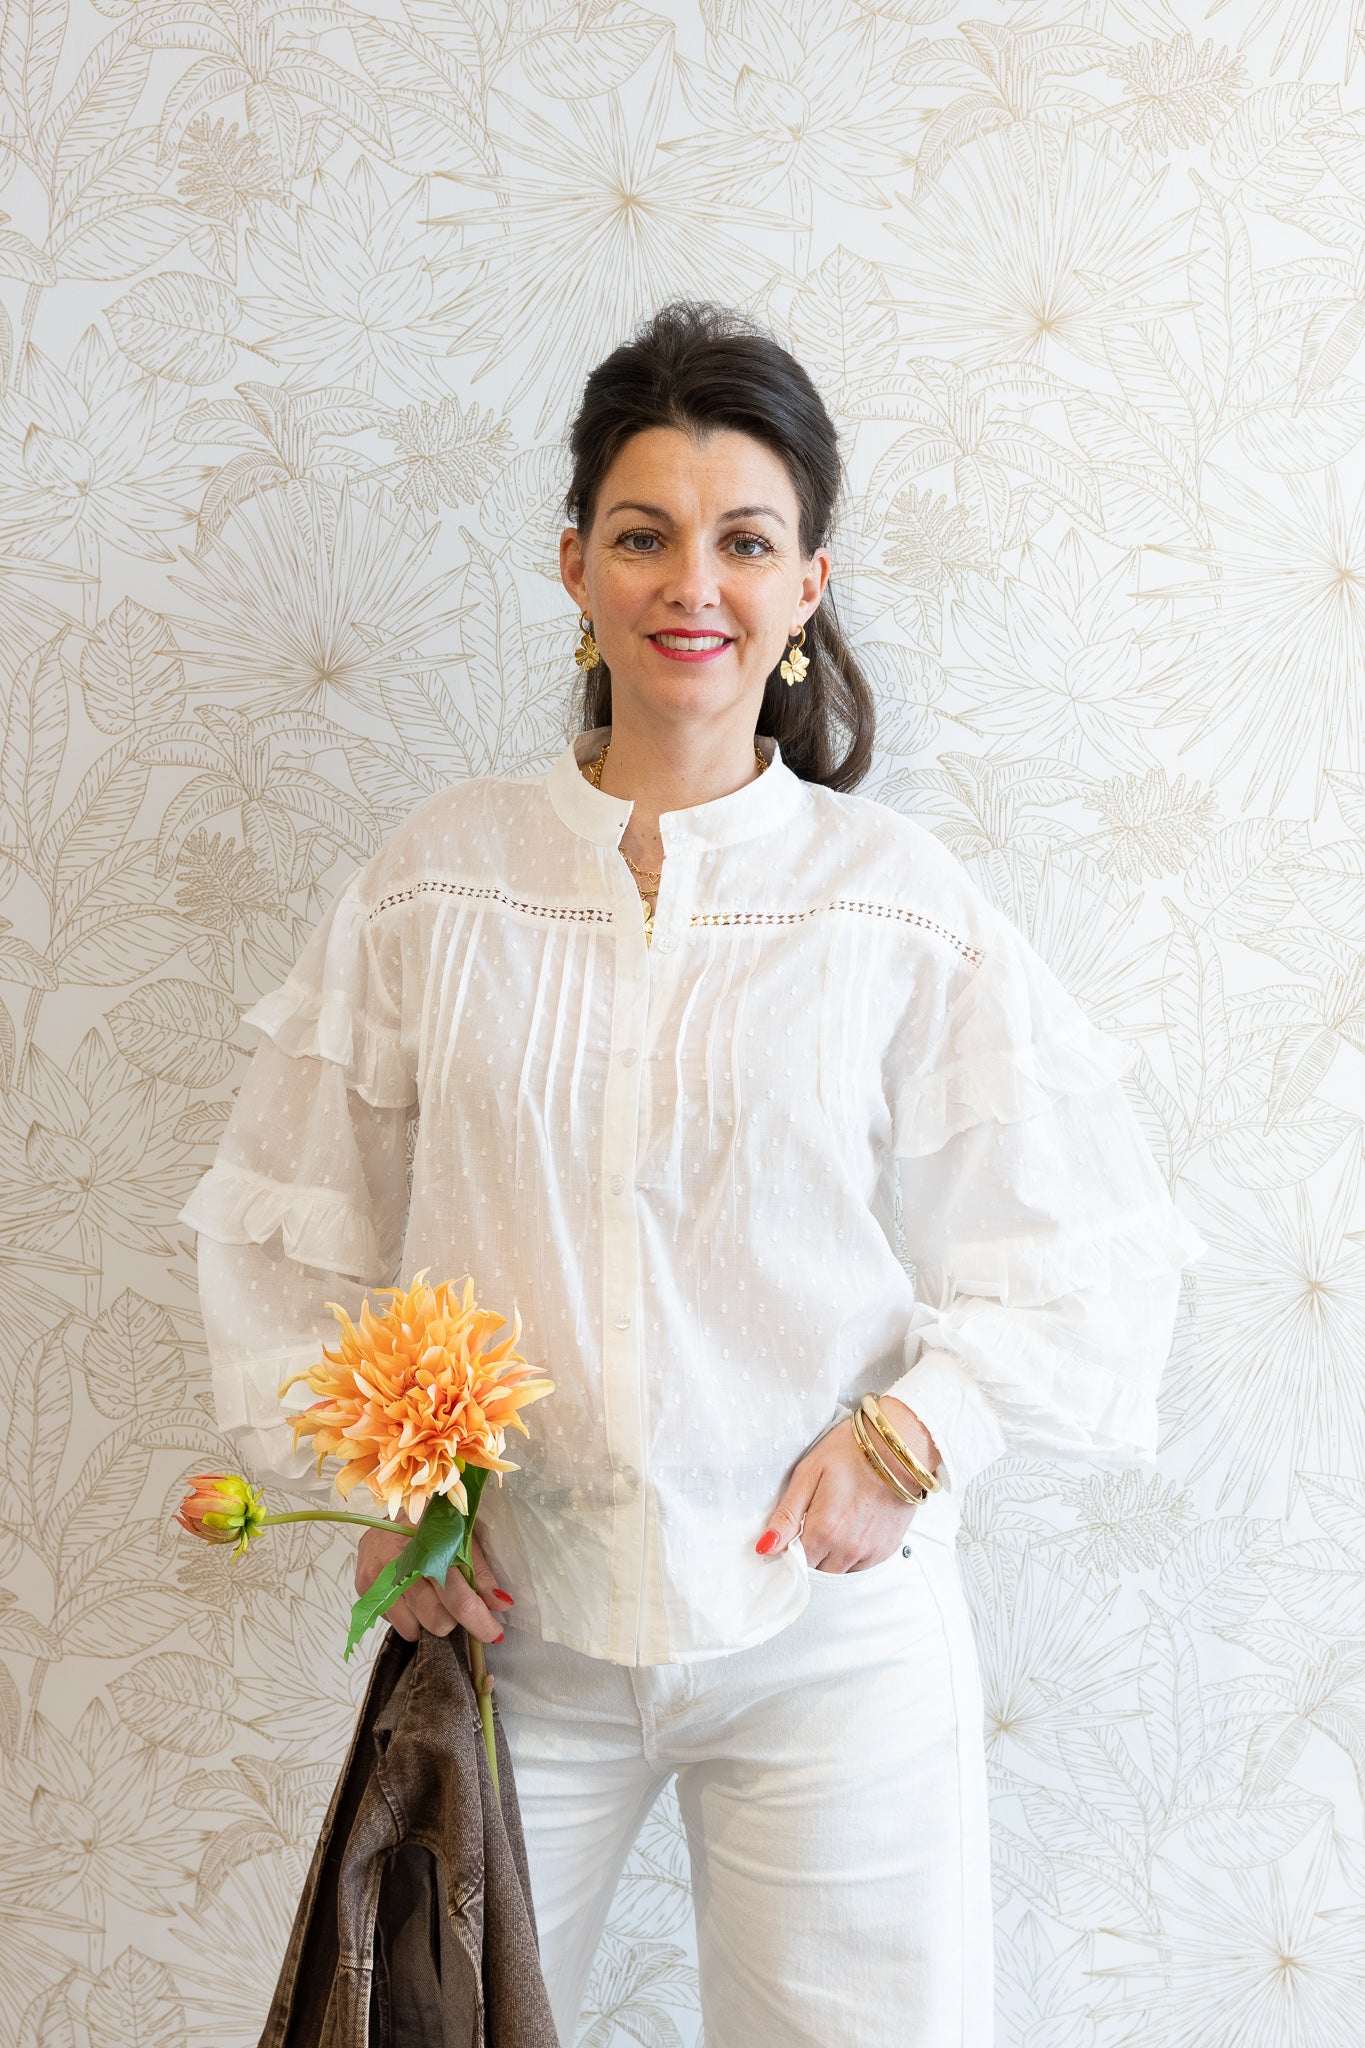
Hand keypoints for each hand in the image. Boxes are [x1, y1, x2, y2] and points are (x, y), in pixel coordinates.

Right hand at [353, 1523, 511, 1643]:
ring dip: (427, 1618)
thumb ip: (480, 1572)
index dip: (478, 1620)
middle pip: (436, 1619)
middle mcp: (401, 1560)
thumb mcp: (463, 1535)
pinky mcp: (364, 1585)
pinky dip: (407, 1615)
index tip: (493, 1634)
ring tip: (428, 1592)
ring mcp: (379, 1574)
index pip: (458, 1596)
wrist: (394, 1500)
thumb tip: (502, 1604)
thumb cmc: (433, 1521)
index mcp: (432, 1542)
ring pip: (414, 1628)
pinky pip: (394, 1623)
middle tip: (451, 1599)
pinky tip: (409, 1591)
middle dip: (451, 1618)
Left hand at [755, 1398, 940, 1573]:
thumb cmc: (852, 1452)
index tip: (791, 1535)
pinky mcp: (887, 1550)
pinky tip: (852, 1527)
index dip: (790, 1551)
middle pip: (817, 1572)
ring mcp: (870, 1552)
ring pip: (839, 1572)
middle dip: (810, 1554)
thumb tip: (766, 1547)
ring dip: (831, 1556)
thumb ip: (786, 1515)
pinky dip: (852, 1554)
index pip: (796, 1565)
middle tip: (813, 1523)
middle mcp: (848, 1549)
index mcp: (824, 1530)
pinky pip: (861, 1567)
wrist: (898, 1447)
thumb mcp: (808, 1474)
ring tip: (835, 1522)